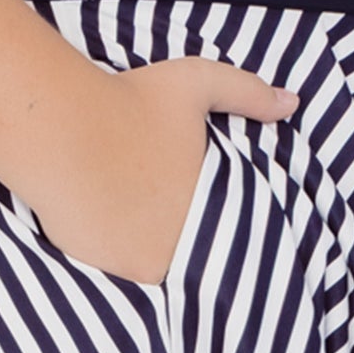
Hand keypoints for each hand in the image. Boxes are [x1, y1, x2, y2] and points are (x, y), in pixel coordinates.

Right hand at [24, 56, 298, 286]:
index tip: (213, 215)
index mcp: (206, 211)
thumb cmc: (130, 102)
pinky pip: (117, 268)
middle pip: (192, 258)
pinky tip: (109, 228)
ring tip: (141, 225)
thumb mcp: (196, 84)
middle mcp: (175, 249)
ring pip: (154, 266)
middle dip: (188, 244)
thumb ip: (247, 93)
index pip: (230, 238)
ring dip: (152, 252)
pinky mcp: (96, 267)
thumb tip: (293, 104)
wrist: (61, 127)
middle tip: (170, 219)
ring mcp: (134, 264)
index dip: (223, 228)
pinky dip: (117, 253)